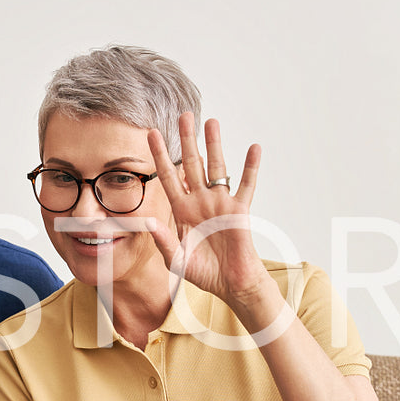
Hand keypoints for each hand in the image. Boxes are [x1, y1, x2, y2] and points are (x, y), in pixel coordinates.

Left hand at [145, 114, 271, 306]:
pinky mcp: (239, 210)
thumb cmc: (203, 272)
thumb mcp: (176, 259)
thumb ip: (162, 239)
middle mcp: (200, 200)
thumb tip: (146, 221)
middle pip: (191, 163)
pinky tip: (253, 148)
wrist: (229, 284)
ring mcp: (220, 203)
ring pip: (217, 167)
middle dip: (187, 140)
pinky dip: (250, 167)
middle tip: (184, 115)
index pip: (168, 176)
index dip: (160, 156)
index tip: (151, 133)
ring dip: (214, 144)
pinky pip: (246, 185)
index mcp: (181, 210)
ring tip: (211, 121)